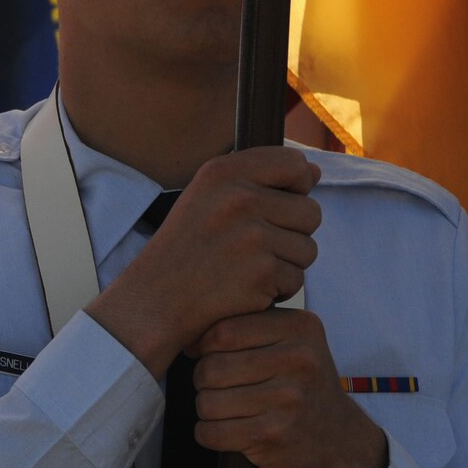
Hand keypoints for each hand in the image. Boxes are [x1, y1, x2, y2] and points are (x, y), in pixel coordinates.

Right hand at [85, 147, 320, 376]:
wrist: (153, 303)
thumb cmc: (184, 252)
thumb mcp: (205, 199)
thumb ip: (255, 180)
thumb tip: (314, 171)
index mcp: (223, 173)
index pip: (295, 164)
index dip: (297, 187)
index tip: (274, 207)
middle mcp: (239, 198)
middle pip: (310, 211)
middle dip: (290, 235)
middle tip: (251, 250)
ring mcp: (252, 236)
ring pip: (307, 248)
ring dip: (285, 265)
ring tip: (245, 269)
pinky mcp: (261, 272)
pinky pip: (296, 279)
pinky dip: (276, 291)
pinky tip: (244, 290)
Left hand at [191, 308, 389, 467]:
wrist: (339, 443)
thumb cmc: (302, 388)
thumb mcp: (292, 344)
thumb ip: (248, 328)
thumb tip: (188, 339)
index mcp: (300, 327)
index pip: (223, 331)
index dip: (205, 348)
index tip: (210, 358)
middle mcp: (298, 359)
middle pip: (211, 367)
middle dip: (203, 382)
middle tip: (220, 389)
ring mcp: (288, 399)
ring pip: (207, 402)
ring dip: (207, 411)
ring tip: (227, 410)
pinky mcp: (274, 434)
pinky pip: (211, 432)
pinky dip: (209, 434)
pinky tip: (226, 431)